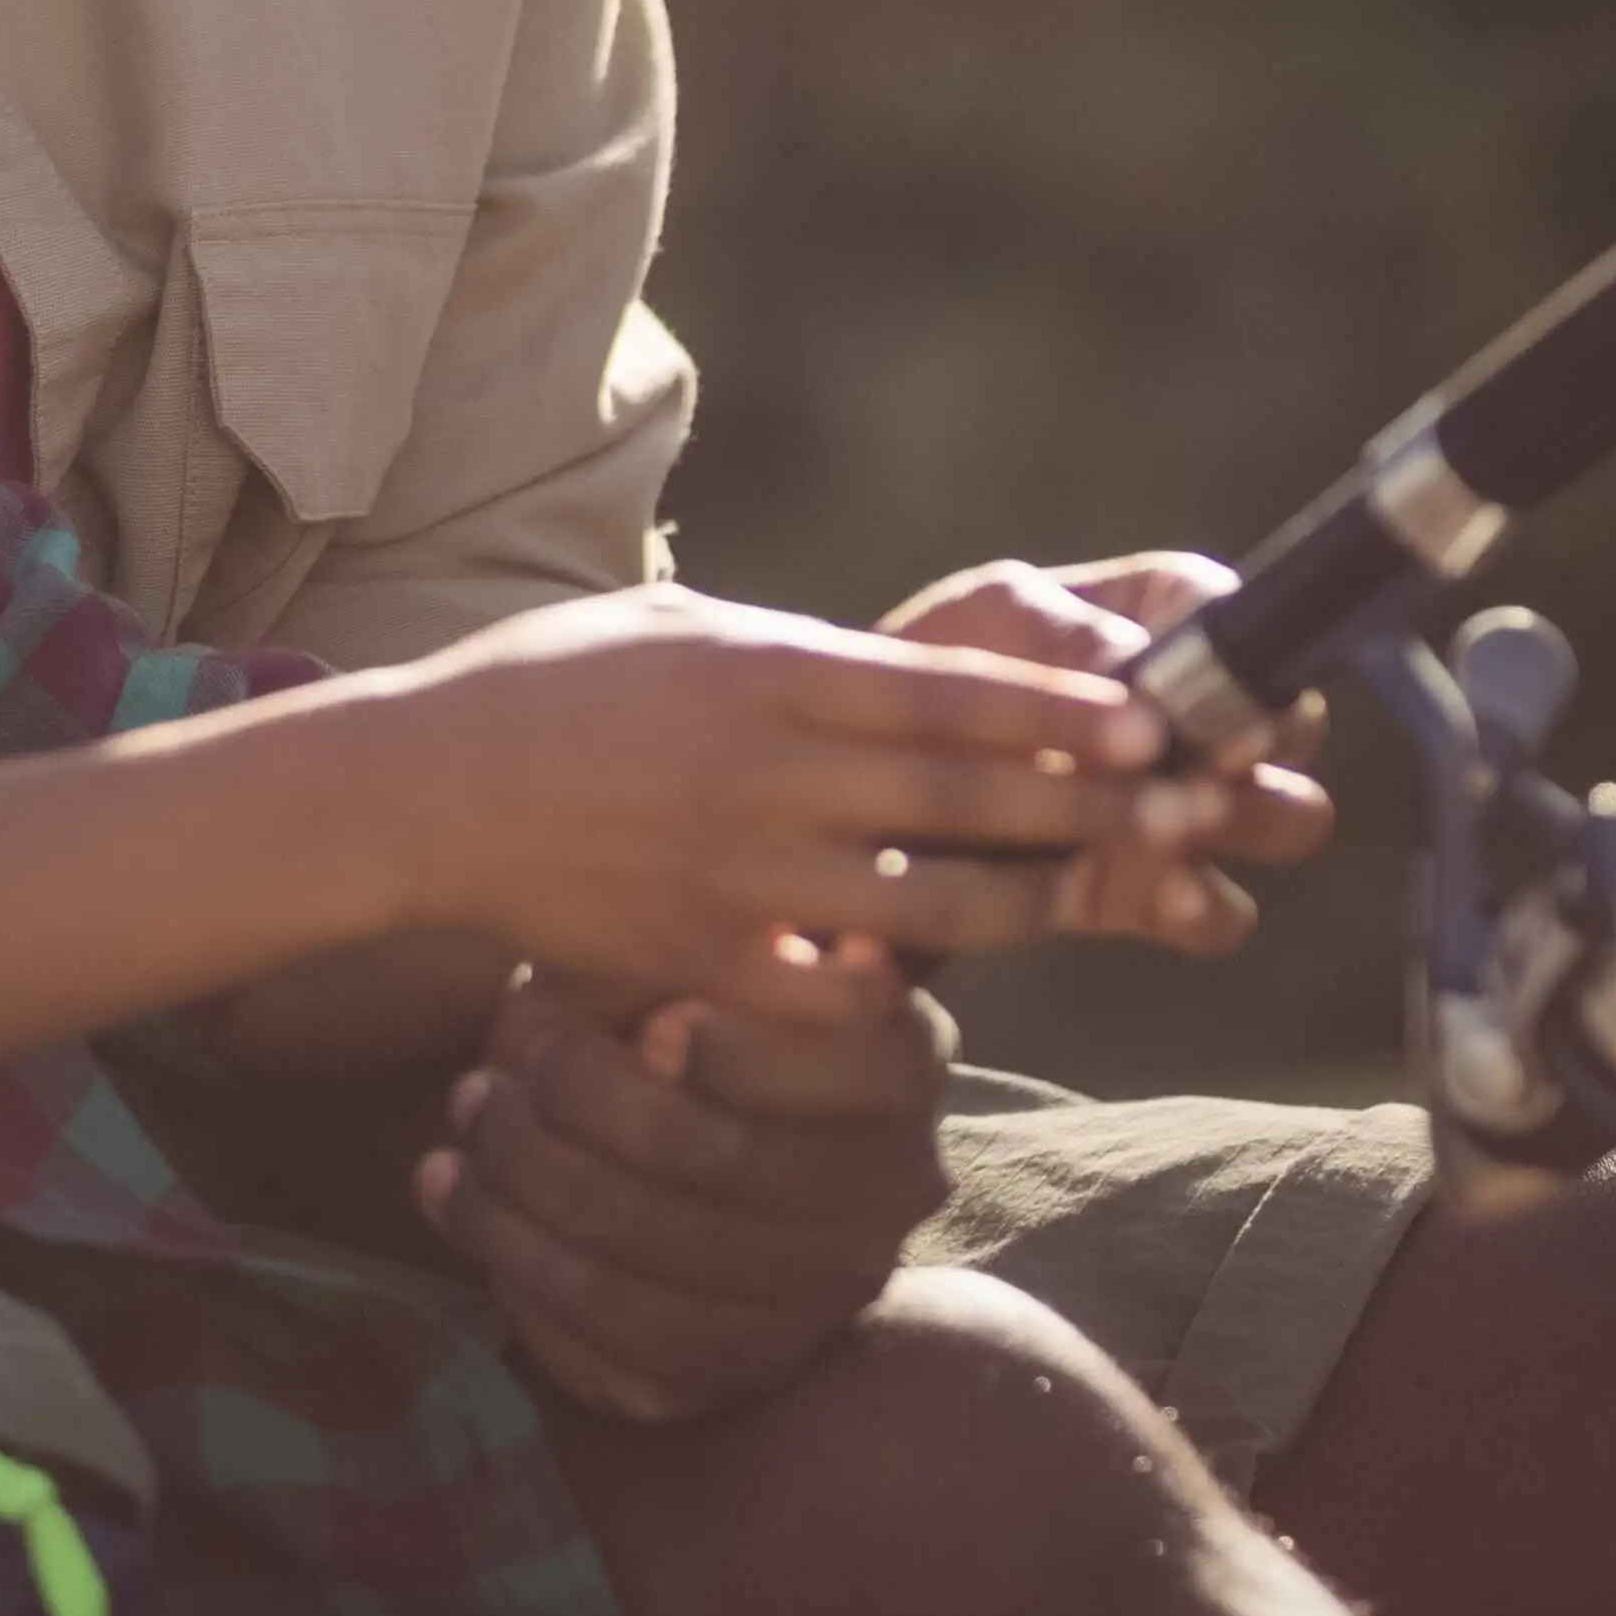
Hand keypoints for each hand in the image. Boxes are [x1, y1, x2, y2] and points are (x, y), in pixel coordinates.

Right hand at [359, 583, 1172, 1017]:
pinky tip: (944, 968)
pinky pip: (834, 984)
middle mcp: (767, 774)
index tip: (1148, 722)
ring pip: (923, 899)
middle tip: (1188, 807)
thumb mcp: (682, 630)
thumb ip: (800, 660)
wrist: (427, 791)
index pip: (947, 696)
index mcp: (766, 678)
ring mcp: (740, 874)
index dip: (1058, 715)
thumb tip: (910, 680)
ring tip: (1104, 889)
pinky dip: (898, 977)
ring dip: (1029, 896)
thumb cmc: (552, 685)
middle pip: (962, 797)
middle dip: (1089, 806)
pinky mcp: (707, 956)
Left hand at [413, 957, 953, 1425]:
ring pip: (650, 1267)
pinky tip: (453, 1195)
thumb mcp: (674, 938)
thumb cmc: (663, 984)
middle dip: (573, 1111)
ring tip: (461, 1119)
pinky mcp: (743, 1368)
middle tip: (486, 1075)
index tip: (649, 1023)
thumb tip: (665, 1041)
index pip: (855, 1070)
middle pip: (722, 1165)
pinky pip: (615, 1347)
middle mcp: (891, 1193)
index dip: (744, 1052)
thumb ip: (685, 962)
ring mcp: (821, 1296)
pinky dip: (511, 1266)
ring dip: (520, 1191)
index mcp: (903, 1060)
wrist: (654, 1099)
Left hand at [869, 552, 1335, 955]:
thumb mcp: (992, 625)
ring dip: (1238, 826)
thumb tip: (1141, 668)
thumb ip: (1069, 639)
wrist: (863, 772)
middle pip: (1293, 732)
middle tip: (1205, 775)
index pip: (1253, 625)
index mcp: (1170, 614)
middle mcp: (1203, 710)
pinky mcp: (1151, 888)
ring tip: (1174, 832)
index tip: (1227, 708)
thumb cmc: (934, 661)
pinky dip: (1196, 904)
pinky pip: (1215, 910)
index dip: (1254, 667)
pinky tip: (1160, 899)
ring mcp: (1190, 804)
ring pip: (1280, 820)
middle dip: (1260, 754)